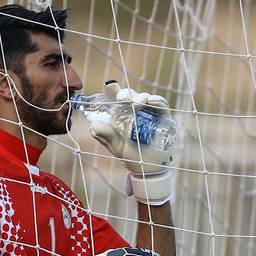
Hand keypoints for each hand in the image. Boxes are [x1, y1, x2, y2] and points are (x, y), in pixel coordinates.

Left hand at [89, 80, 172, 204]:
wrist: (150, 169)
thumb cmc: (131, 157)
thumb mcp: (117, 147)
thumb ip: (106, 136)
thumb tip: (93, 125)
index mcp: (121, 116)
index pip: (115, 99)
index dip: (112, 90)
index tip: (109, 86)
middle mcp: (135, 112)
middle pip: (130, 96)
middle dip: (126, 93)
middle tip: (122, 97)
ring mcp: (149, 113)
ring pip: (145, 98)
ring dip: (141, 97)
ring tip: (138, 102)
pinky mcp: (162, 117)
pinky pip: (160, 105)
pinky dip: (157, 101)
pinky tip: (152, 100)